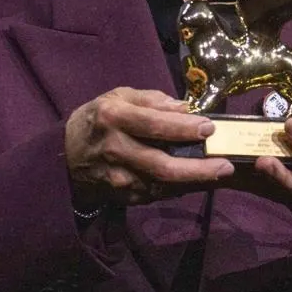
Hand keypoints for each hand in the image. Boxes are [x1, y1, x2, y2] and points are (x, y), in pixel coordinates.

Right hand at [64, 87, 233, 205]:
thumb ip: (153, 100)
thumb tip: (186, 109)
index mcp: (114, 117)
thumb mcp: (119, 96)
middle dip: (198, 168)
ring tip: (219, 175)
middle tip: (226, 166)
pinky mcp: (121, 195)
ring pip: (162, 184)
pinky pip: (156, 194)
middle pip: (162, 165)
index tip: (210, 128)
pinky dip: (179, 188)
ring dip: (194, 182)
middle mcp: (115, 149)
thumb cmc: (99, 118)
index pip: (154, 125)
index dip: (184, 128)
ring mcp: (117, 177)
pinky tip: (196, 182)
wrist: (65, 155)